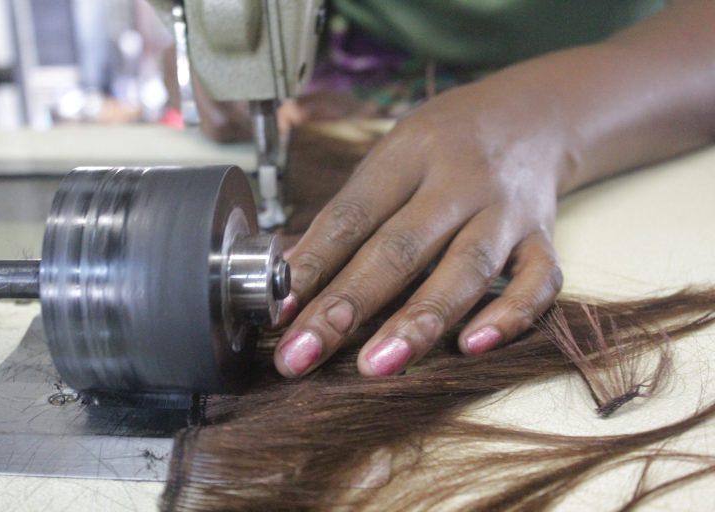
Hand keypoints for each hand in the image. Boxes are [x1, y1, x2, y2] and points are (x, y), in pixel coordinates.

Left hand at [274, 79, 567, 377]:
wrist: (529, 116)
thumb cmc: (442, 146)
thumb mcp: (390, 158)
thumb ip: (348, 215)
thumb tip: (294, 277)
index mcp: (409, 154)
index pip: (352, 215)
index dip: (314, 265)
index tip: (280, 310)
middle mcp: (460, 179)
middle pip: (400, 247)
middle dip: (348, 305)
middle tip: (304, 353)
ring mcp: (506, 209)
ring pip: (466, 268)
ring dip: (420, 321)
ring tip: (377, 365)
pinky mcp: (544, 234)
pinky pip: (539, 280)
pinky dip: (511, 315)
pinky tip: (474, 347)